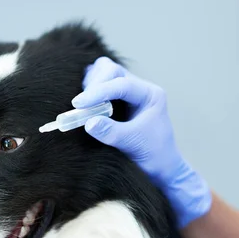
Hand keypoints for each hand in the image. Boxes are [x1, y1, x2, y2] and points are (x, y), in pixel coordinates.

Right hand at [71, 57, 211, 227]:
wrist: (159, 167)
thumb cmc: (152, 154)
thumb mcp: (133, 144)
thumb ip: (112, 132)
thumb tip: (88, 122)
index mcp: (150, 95)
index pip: (122, 84)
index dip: (99, 91)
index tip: (79, 104)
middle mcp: (140, 88)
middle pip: (112, 70)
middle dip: (94, 84)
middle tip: (80, 104)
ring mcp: (128, 92)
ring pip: (105, 72)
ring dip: (91, 84)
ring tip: (83, 104)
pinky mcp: (117, 99)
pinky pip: (100, 83)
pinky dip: (90, 89)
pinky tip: (85, 104)